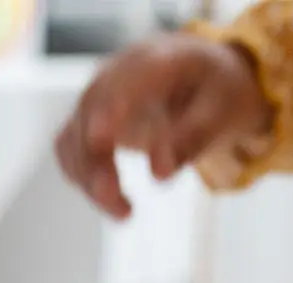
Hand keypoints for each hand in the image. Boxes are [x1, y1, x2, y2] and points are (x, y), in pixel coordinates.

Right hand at [55, 34, 271, 218]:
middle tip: (120, 207)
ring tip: (124, 213)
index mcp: (158, 58)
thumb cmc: (212, 93)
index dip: (111, 107)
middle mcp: (118, 73)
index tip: (100, 138)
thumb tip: (160, 175)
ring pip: (75, 137)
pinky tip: (113, 202)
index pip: (128, 78)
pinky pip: (71, 152)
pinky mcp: (86, 122)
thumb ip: (193, 138)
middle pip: (92, 111)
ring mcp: (98, 98)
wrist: (197, 80)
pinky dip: (85, 180)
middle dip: (96, 159)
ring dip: (90, 180)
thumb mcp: (221, 111)